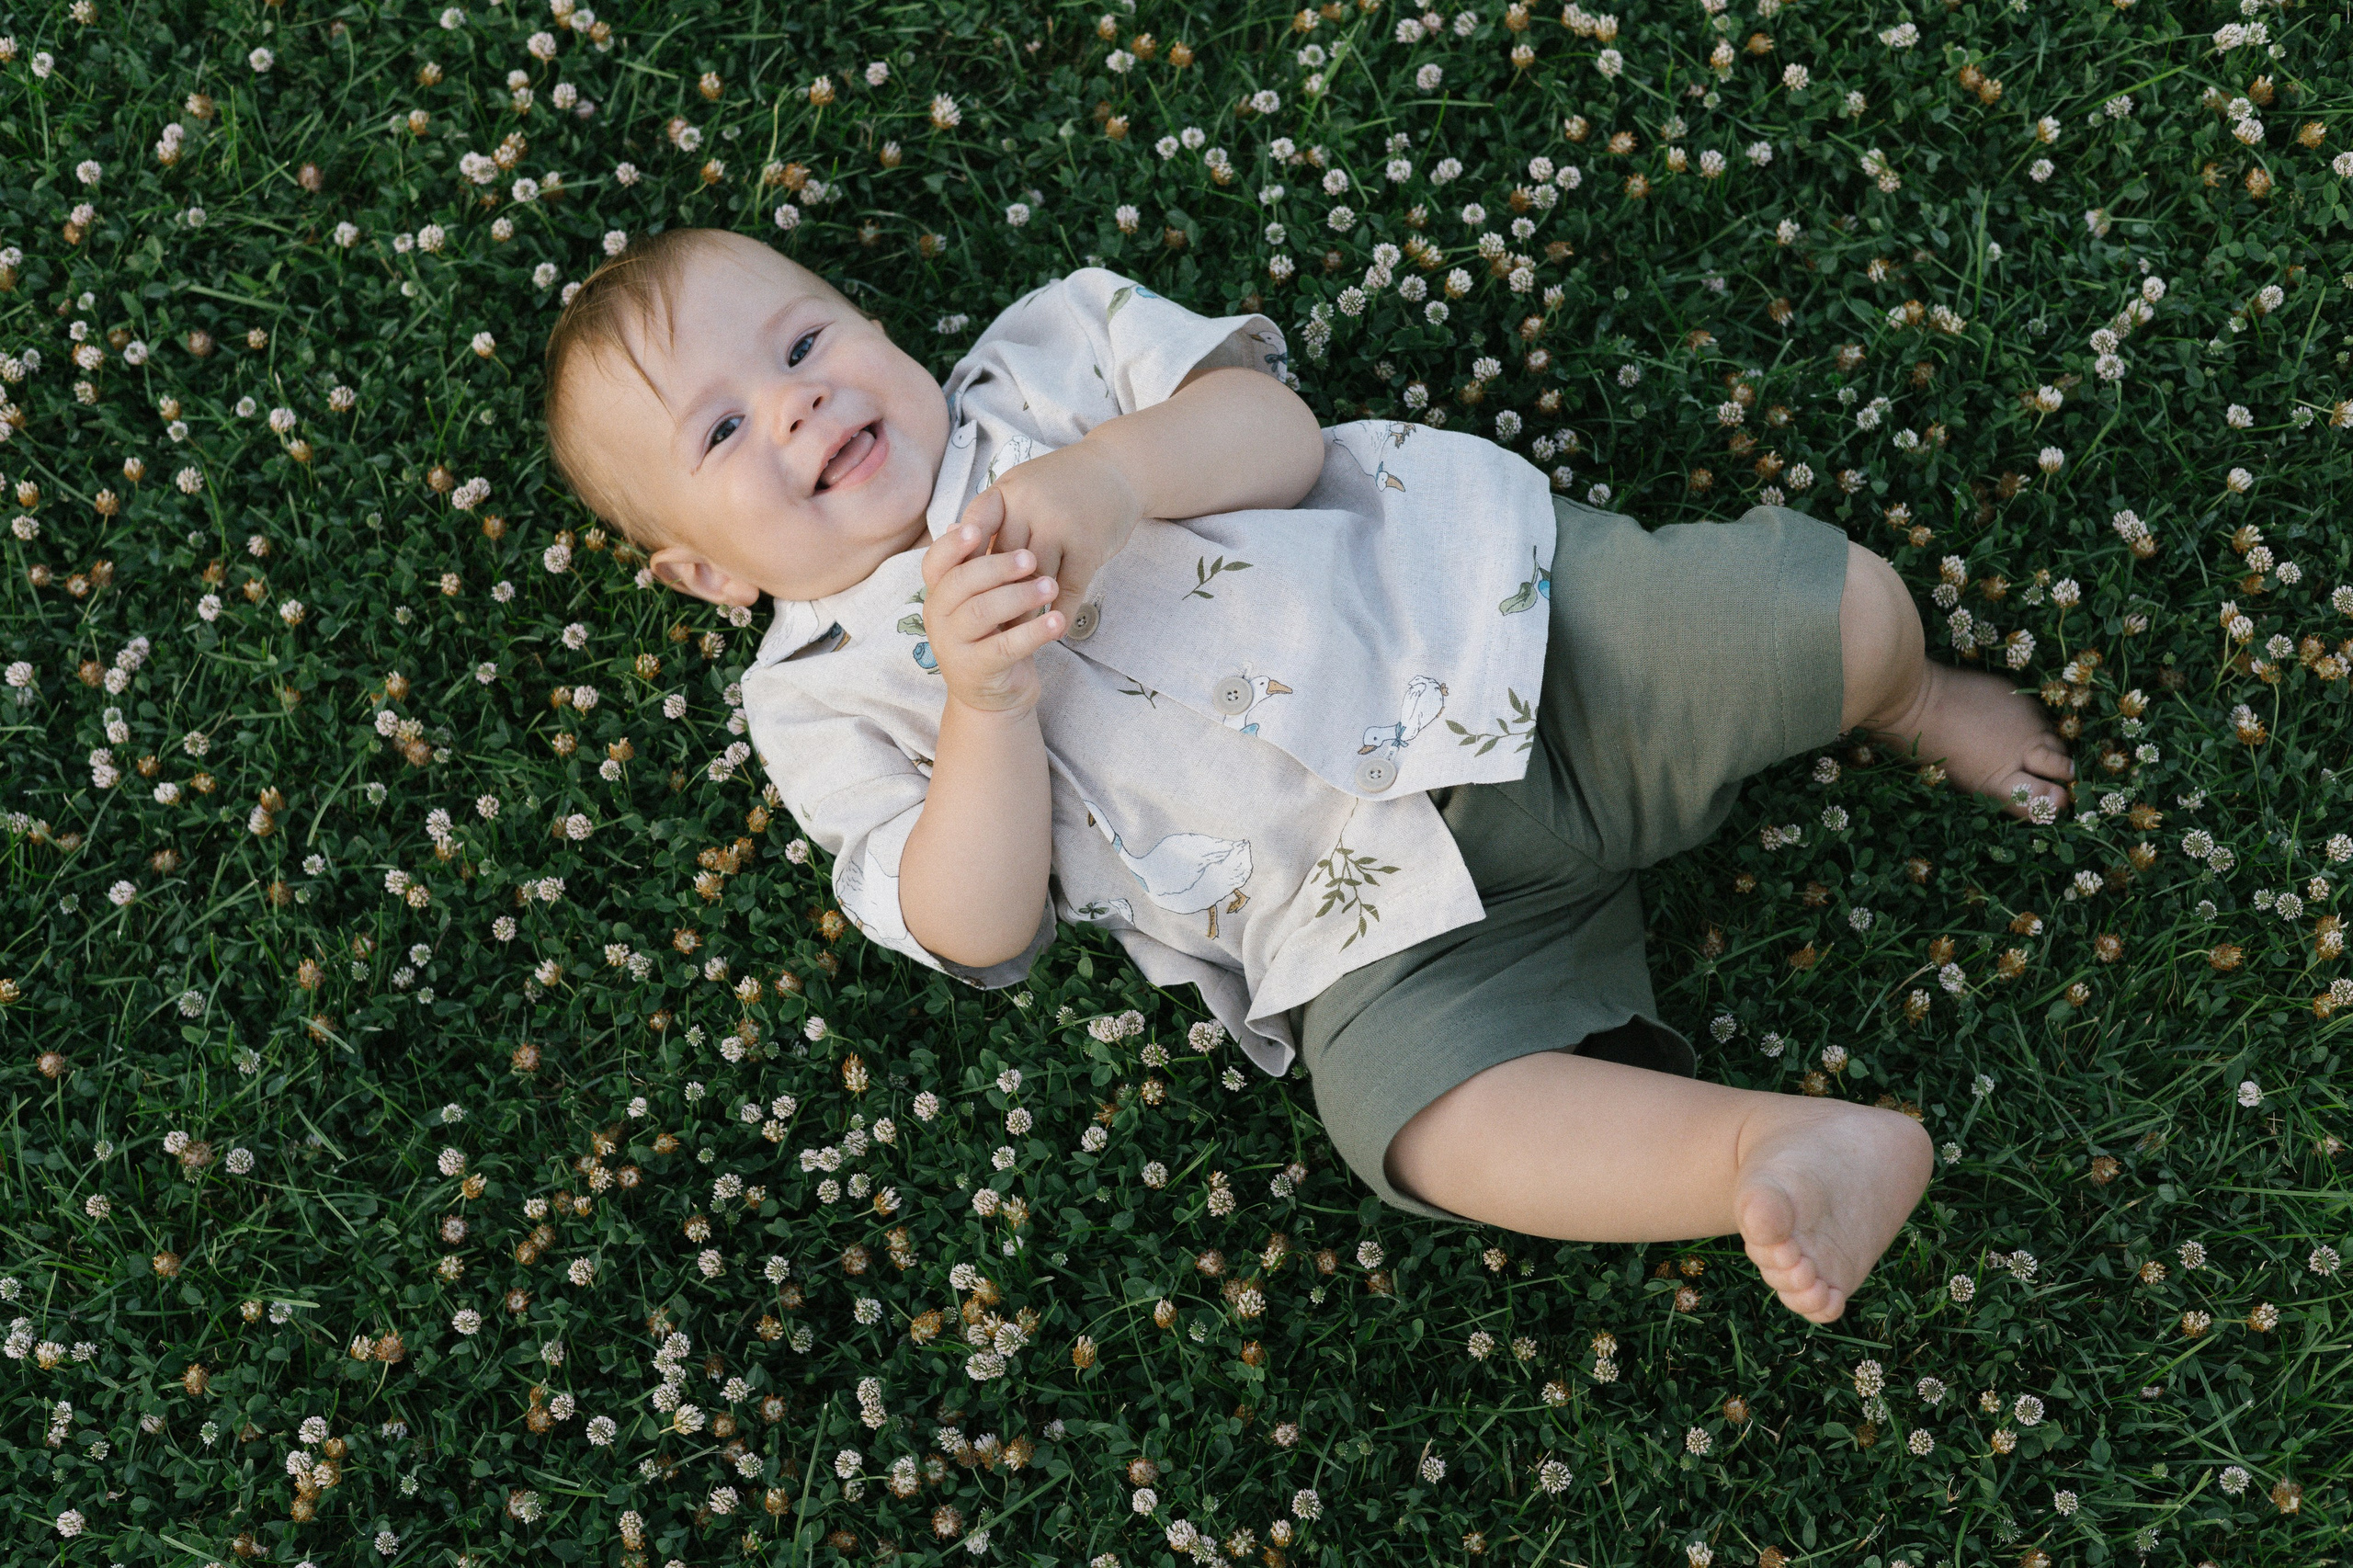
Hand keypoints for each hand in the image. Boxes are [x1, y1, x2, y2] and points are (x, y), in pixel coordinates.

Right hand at [920, 517, 1064, 717]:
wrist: (994, 696)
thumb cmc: (992, 635)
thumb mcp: (983, 598)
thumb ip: (978, 566)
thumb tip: (973, 519)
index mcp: (938, 594)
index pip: (935, 562)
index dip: (953, 545)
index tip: (979, 528)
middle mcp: (938, 618)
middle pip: (961, 583)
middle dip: (997, 566)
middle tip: (1032, 557)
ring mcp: (953, 647)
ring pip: (981, 612)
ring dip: (1019, 596)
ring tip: (1051, 586)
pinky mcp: (977, 671)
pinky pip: (1005, 647)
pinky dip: (1034, 632)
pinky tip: (1059, 621)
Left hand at [962, 441, 1143, 628]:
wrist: (1117, 468)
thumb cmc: (1062, 485)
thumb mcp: (1021, 488)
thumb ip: (990, 514)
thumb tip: (949, 536)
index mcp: (1007, 491)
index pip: (974, 531)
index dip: (965, 564)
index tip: (959, 594)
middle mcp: (1029, 506)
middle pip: (1002, 563)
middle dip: (993, 597)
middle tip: (984, 628)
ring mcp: (1060, 525)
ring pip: (1033, 581)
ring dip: (1026, 613)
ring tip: (1017, 636)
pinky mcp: (1088, 545)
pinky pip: (1068, 589)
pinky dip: (1060, 613)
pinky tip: (1055, 629)